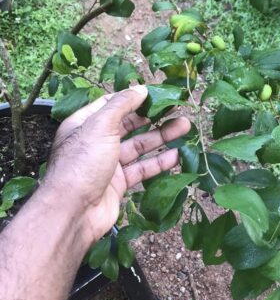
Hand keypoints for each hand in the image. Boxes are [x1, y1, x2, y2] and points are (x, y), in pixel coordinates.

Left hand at [44, 86, 190, 243]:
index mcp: (85, 124)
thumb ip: (121, 105)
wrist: (74, 212)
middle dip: (152, 116)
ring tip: (185, 126)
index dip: (133, 97)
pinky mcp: (119, 183)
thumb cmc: (83, 163)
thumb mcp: (100, 125)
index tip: (156, 92)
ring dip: (161, 136)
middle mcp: (96, 141)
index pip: (112, 104)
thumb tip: (140, 88)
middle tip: (177, 108)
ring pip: (139, 146)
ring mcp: (108, 163)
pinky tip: (177, 155)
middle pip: (129, 124)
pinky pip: (142, 168)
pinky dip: (159, 162)